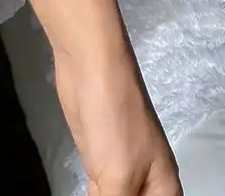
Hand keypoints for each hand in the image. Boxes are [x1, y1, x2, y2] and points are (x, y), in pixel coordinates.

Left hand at [55, 48, 181, 195]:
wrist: (91, 66)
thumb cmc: (114, 120)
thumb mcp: (118, 175)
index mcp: (165, 191)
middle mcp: (147, 183)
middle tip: (99, 190)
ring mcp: (121, 167)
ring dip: (102, 195)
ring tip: (92, 189)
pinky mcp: (98, 155)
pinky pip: (100, 187)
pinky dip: (93, 193)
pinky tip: (85, 191)